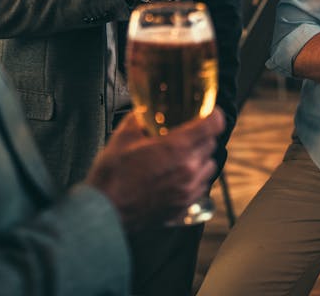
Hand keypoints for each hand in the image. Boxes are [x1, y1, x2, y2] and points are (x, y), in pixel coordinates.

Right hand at [85, 108, 224, 231]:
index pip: (213, 125)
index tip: (210, 112)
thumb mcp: (124, 135)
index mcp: (177, 147)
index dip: (214, 114)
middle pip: (212, 144)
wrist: (105, 211)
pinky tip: (180, 174)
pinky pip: (202, 186)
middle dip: (203, 135)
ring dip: (202, 156)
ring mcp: (188, 190)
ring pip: (210, 166)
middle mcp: (188, 169)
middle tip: (189, 131)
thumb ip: (140, 117)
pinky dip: (196, 177)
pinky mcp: (184, 206)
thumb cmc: (113, 175)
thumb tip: (146, 108)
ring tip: (185, 154)